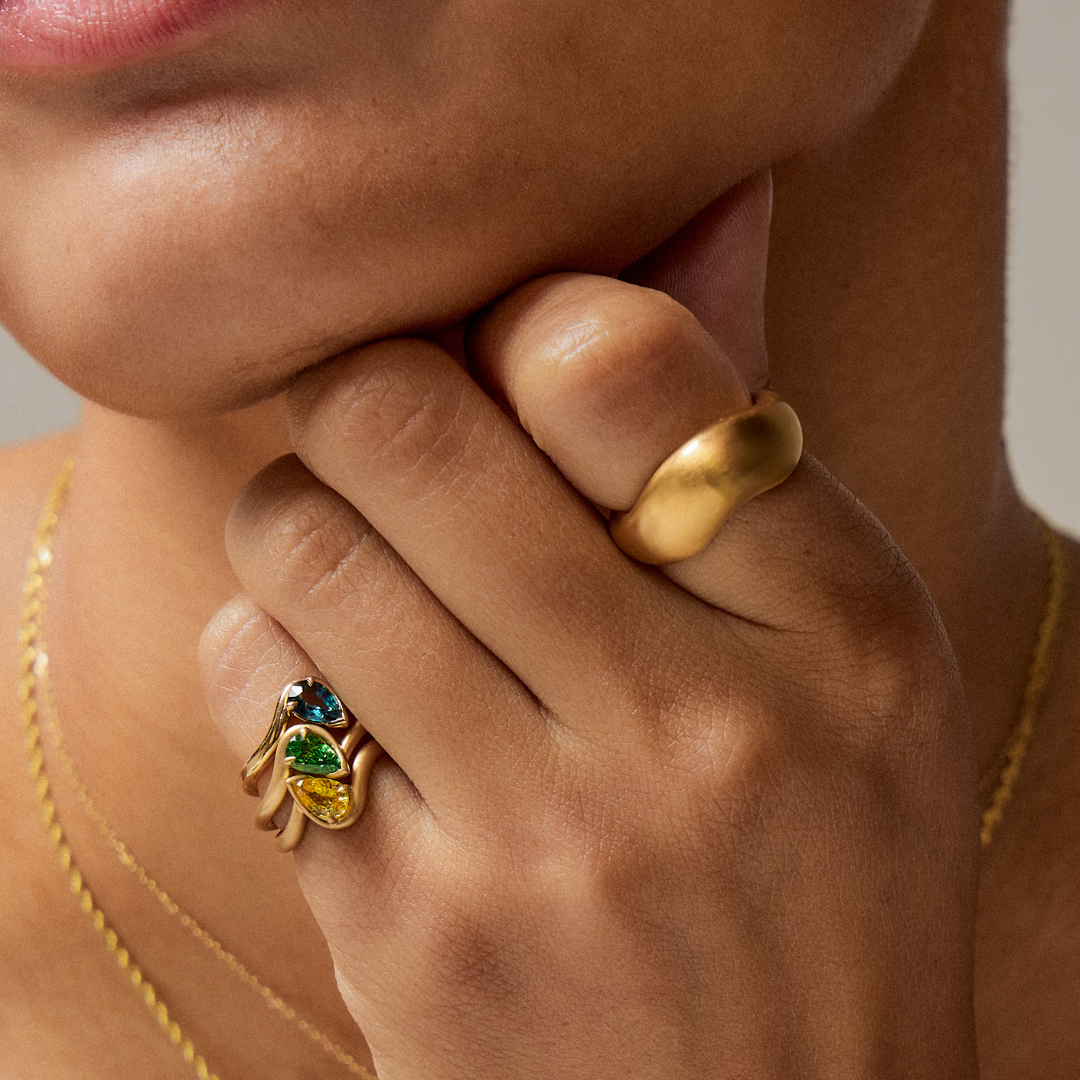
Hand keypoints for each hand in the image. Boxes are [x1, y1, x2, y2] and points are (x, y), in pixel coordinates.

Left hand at [200, 174, 979, 1079]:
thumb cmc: (824, 878)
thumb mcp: (853, 665)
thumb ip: (740, 465)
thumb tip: (647, 252)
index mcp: (832, 626)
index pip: (608, 355)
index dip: (520, 326)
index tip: (510, 376)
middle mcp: (691, 724)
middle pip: (402, 421)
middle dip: (370, 398)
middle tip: (395, 435)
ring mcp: (539, 838)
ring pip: (298, 537)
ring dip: (306, 518)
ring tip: (367, 568)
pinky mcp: (412, 930)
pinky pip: (254, 686)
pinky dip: (270, 650)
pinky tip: (346, 694)